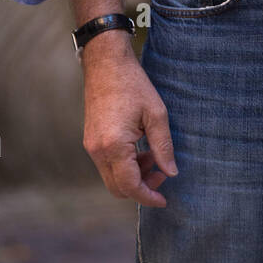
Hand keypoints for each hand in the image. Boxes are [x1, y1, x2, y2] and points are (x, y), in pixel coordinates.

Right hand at [80, 40, 177, 207]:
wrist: (106, 63)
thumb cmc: (133, 84)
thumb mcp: (156, 114)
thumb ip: (164, 147)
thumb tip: (171, 172)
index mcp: (114, 146)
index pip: (130, 186)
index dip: (148, 196)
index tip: (164, 200)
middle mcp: (98, 151)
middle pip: (118, 188)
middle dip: (141, 187)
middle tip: (161, 173)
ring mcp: (91, 146)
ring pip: (112, 177)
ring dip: (133, 175)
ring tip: (153, 156)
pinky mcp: (90, 140)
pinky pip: (107, 164)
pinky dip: (124, 165)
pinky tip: (140, 149)